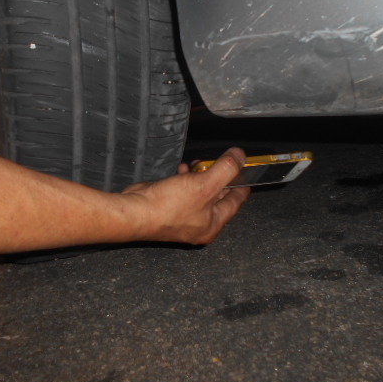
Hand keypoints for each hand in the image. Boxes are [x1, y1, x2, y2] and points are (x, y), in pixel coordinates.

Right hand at [121, 148, 250, 244]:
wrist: (136, 212)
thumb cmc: (170, 206)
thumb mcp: (205, 185)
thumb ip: (226, 169)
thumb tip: (240, 156)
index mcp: (213, 225)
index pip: (235, 203)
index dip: (241, 185)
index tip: (246, 173)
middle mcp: (199, 224)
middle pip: (216, 196)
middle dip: (218, 177)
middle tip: (220, 162)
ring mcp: (182, 217)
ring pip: (199, 192)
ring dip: (200, 176)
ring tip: (198, 165)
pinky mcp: (169, 208)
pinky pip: (183, 191)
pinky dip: (185, 179)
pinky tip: (182, 169)